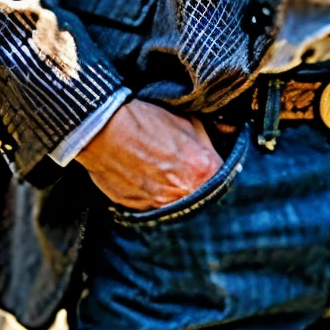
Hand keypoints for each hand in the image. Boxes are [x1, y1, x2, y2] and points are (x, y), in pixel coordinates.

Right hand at [75, 97, 221, 210]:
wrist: (104, 131)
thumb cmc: (145, 122)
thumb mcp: (186, 119)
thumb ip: (208, 136)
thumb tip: (226, 136)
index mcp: (203, 169)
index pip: (223, 176)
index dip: (214, 166)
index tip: (205, 161)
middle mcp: (185, 193)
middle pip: (201, 194)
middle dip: (196, 181)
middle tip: (183, 167)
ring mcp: (161, 205)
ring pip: (177, 203)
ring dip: (175, 191)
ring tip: (162, 172)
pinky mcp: (140, 210)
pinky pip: (154, 206)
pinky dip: (153, 195)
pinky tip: (145, 178)